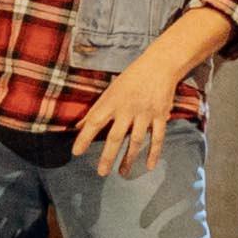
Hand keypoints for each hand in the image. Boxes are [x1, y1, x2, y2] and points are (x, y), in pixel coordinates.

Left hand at [83, 46, 191, 177]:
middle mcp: (128, 109)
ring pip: (136, 140)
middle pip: (116, 136)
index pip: (95, 121)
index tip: (76, 152)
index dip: (85, 138)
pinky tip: (149, 166)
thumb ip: (97, 110)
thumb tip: (79, 126)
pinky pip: (158, 137)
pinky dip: (154, 152)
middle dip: (108, 156)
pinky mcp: (160, 115)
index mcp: (113, 101)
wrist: (160, 65)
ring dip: (129, 158)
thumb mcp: (111, 90)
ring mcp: (146, 113)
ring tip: (122, 173)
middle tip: (101, 172)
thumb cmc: (132, 78)